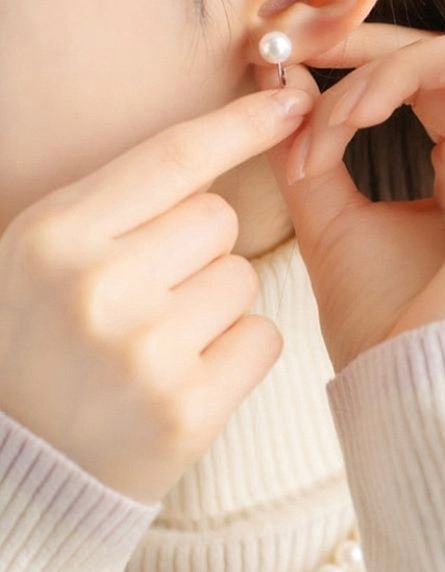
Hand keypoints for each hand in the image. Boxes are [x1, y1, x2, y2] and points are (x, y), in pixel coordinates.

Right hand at [0, 86, 315, 503]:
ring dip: (218, 305)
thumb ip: (121, 204)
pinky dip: (236, 354)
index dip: (240, 124)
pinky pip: (263, 337)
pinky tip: (184, 380)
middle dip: (200, 249)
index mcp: (54, 235)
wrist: (18, 473)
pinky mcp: (189, 408)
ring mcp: (146, 351)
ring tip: (158, 345)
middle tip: (148, 297)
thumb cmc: (38, 348)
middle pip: (220, 220)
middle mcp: (99, 286)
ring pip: (246, 278)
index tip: (291, 99)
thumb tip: (224, 144)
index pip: (173, 157)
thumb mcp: (47, 257)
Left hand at [253, 25, 444, 374]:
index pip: (429, 79)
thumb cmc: (379, 324)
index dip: (369, 55)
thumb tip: (285, 77)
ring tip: (357, 106)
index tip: (294, 55)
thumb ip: (312, 149)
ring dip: (418, 61)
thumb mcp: (327, 221)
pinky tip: (431, 78)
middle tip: (316, 49)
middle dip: (381, 46)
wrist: (414, 389)